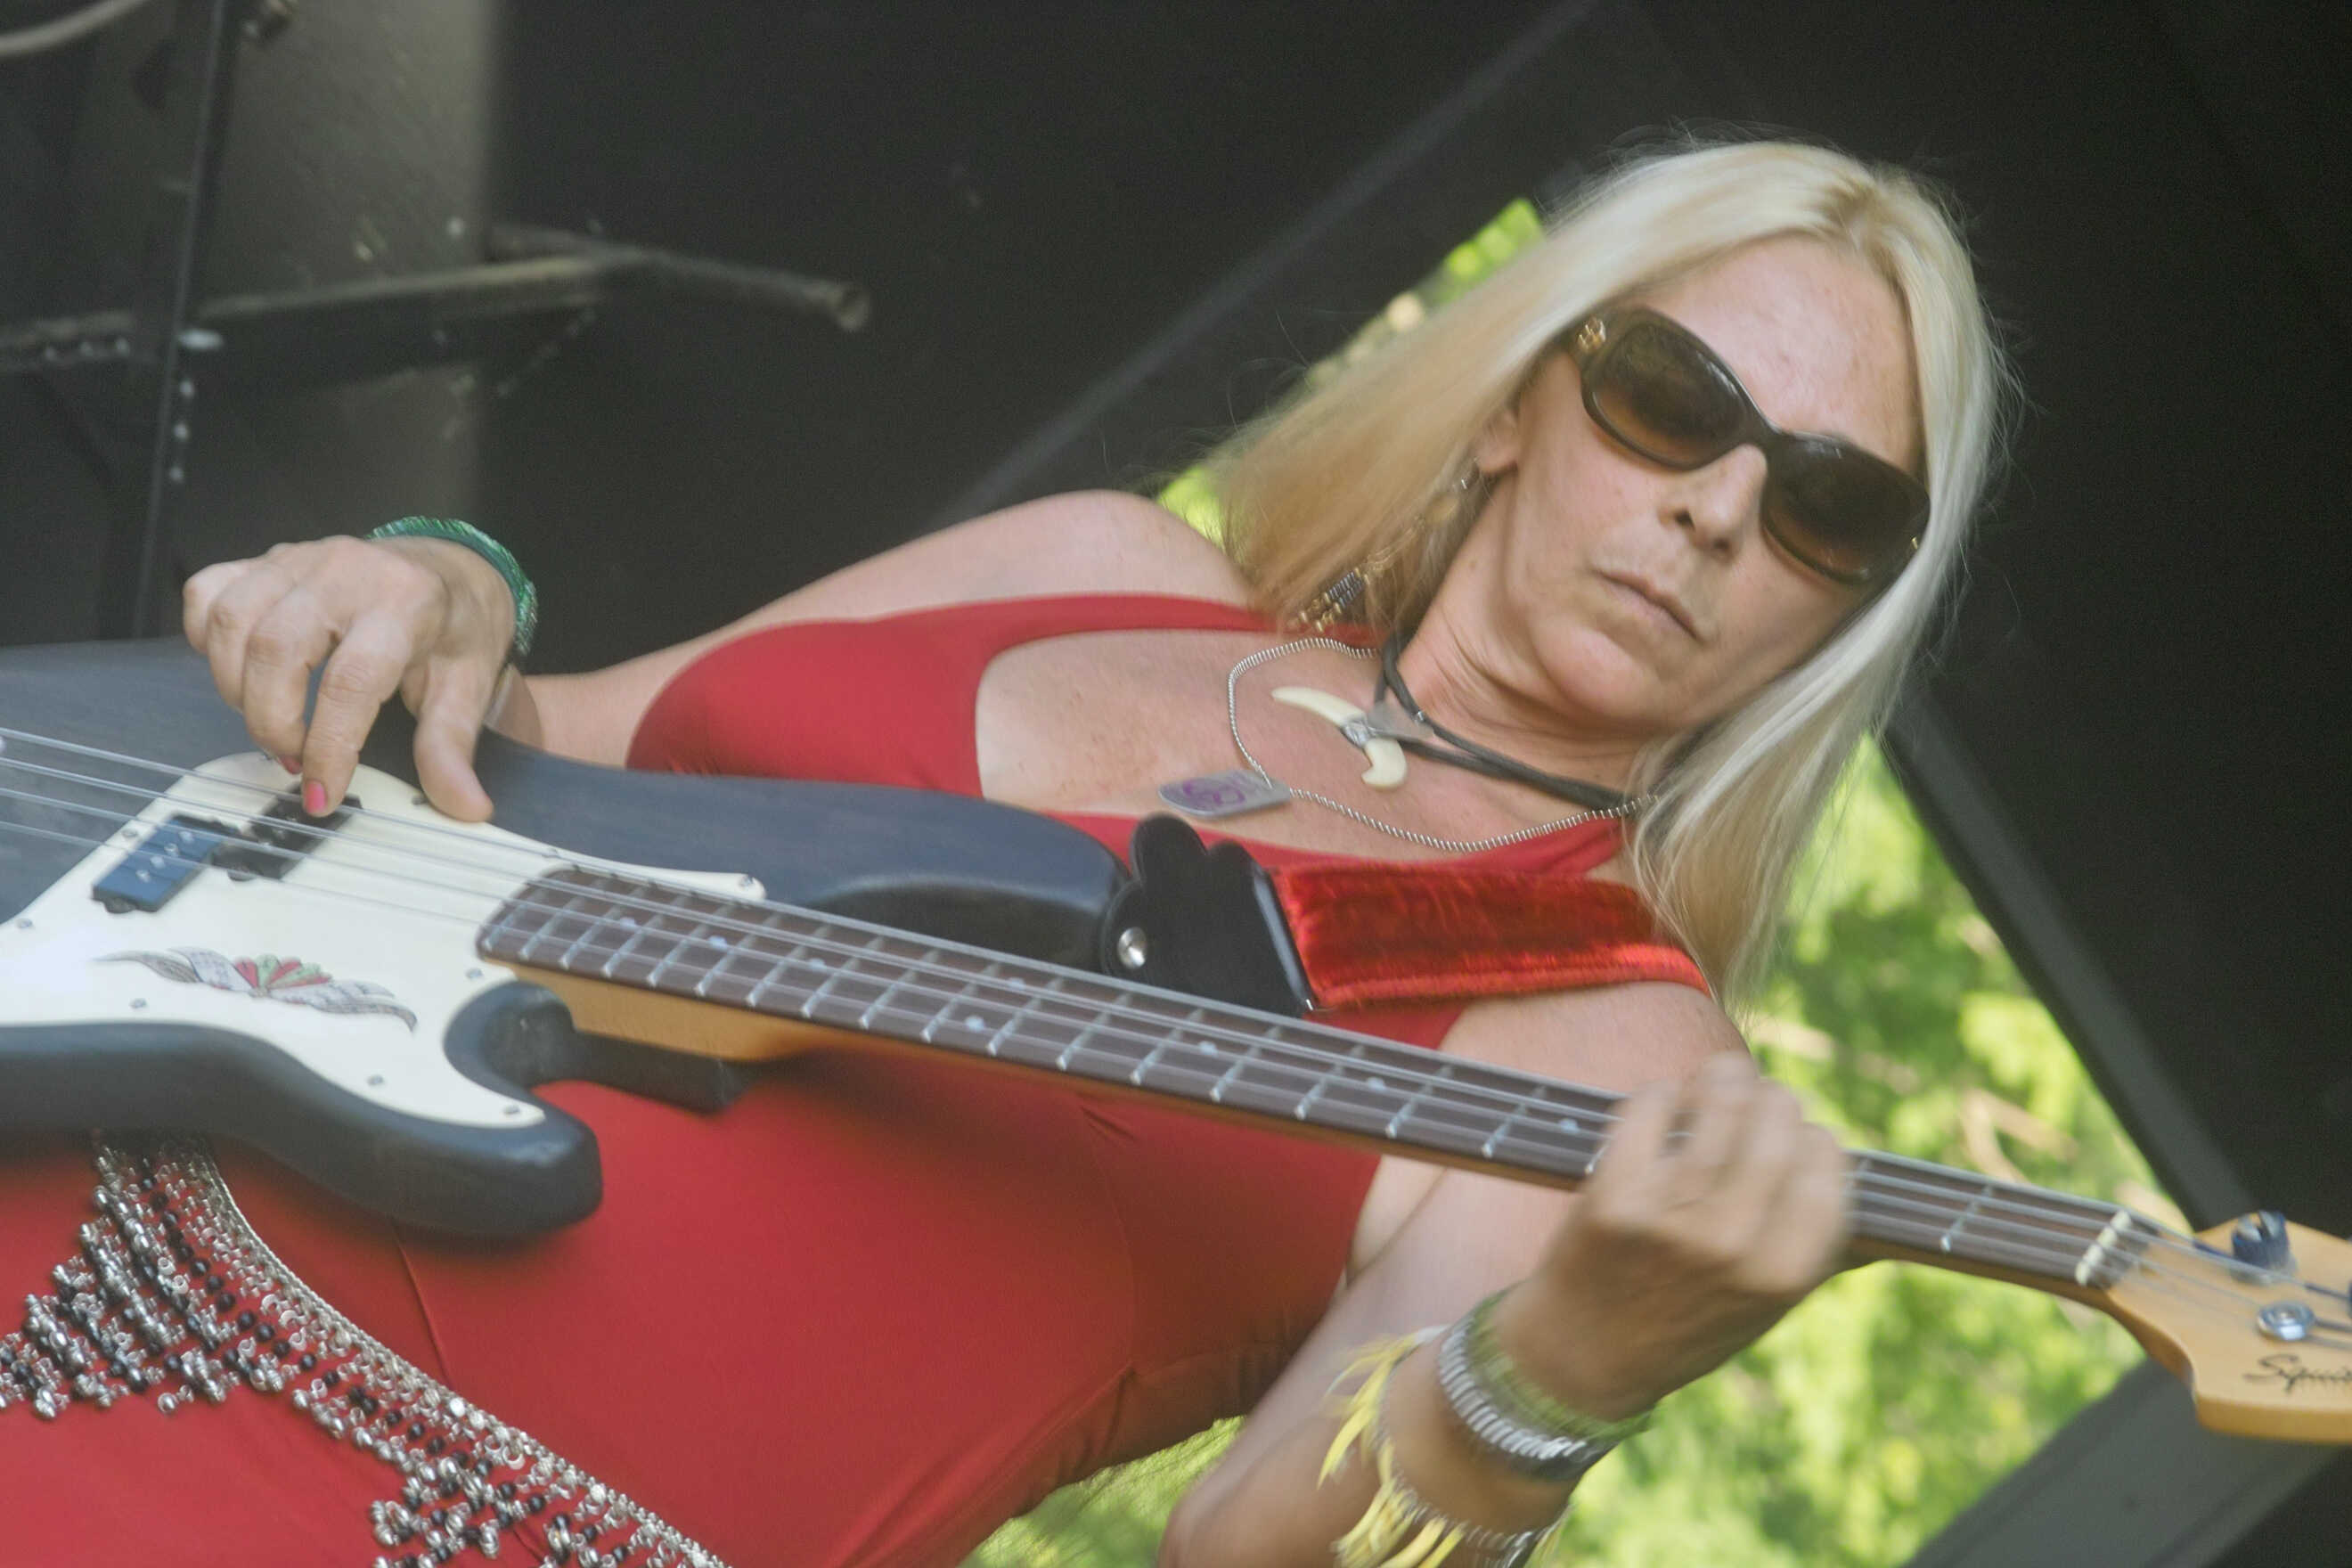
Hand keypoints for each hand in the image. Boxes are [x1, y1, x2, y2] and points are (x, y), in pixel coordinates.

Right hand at [181, 535, 518, 820]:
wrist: (449, 567)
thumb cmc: (455, 625)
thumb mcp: (468, 686)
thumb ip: (451, 748)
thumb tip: (465, 806)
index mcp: (404, 603)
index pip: (350, 680)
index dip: (329, 746)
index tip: (324, 793)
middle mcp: (345, 573)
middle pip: (275, 648)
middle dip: (271, 722)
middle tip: (295, 759)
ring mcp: (299, 560)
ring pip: (232, 620)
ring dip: (235, 687)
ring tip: (272, 722)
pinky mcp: (266, 560)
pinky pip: (208, 592)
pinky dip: (207, 638)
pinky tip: (241, 670)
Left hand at [1494, 1051, 1849, 1418]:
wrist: (1588, 1353)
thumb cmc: (1690, 1322)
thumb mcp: (1769, 1306)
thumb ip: (1822, 1252)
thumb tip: (1895, 1206)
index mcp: (1781, 1273)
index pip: (1825, 1163)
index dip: (1814, 1139)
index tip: (1798, 1139)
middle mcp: (1729, 1243)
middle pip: (1777, 1119)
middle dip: (1772, 1101)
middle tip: (1758, 1103)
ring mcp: (1668, 1216)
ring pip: (1718, 1101)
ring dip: (1723, 1080)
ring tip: (1720, 1083)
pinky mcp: (1612, 1194)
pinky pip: (1651, 1105)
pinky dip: (1664, 1092)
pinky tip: (1668, 1104)